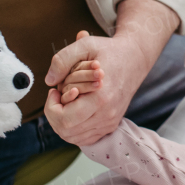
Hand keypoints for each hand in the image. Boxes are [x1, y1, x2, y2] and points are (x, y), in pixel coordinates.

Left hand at [43, 30, 147, 145]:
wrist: (135, 58)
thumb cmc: (109, 51)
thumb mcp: (85, 46)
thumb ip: (62, 60)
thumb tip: (49, 82)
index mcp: (101, 98)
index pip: (64, 119)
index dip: (51, 107)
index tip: (54, 90)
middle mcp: (107, 115)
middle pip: (66, 131)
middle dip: (53, 115)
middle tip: (57, 96)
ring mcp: (110, 122)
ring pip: (74, 137)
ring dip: (61, 122)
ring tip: (64, 102)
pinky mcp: (111, 125)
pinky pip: (85, 138)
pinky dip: (73, 129)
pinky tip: (72, 111)